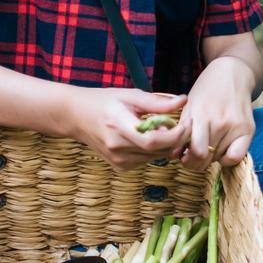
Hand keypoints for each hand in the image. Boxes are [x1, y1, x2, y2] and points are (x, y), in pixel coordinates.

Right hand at [66, 87, 190, 169]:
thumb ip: (157, 102)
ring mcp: (118, 160)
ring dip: (168, 144)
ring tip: (167, 127)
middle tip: (185, 123)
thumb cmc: (103, 101)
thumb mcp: (130, 95)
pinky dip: (155, 150)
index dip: (175, 135)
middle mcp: (117, 148)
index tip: (186, 122)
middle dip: (177, 139)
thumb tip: (183, 101)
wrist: (76, 117)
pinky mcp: (120, 167)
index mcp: (118, 126)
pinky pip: (147, 160)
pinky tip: (150, 136)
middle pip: (159, 151)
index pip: (153, 141)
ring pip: (157, 157)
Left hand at [179, 57, 255, 170]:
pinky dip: (227, 159)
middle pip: (206, 158)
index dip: (186, 159)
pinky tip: (222, 151)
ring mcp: (236, 126)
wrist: (232, 74)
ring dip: (210, 158)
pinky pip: (236, 157)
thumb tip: (174, 155)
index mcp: (202, 114)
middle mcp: (221, 122)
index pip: (196, 151)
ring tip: (207, 146)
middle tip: (193, 156)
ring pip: (218, 159)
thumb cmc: (206, 90)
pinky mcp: (249, 129)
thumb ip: (182, 130)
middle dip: (195, 162)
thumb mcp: (189, 105)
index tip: (184, 155)